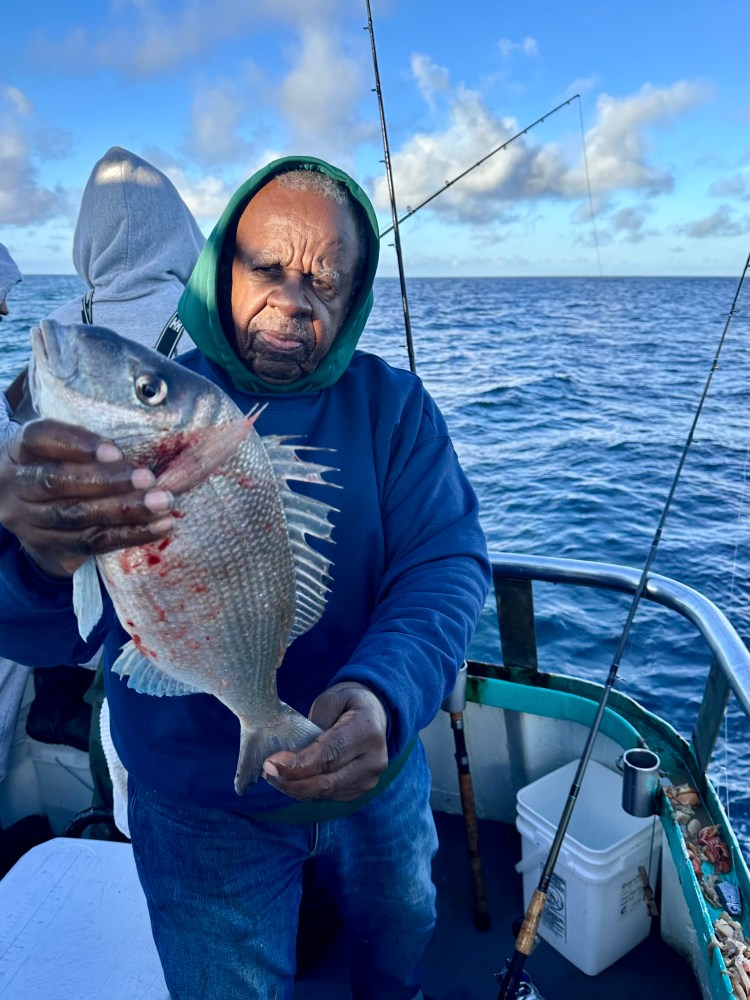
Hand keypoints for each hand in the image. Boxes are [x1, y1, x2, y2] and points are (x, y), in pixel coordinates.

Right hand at [0, 418, 174, 577]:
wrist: (31, 510)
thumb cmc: (59, 465)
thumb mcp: (61, 448)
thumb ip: (94, 446)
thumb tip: (154, 448)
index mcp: (19, 451)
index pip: (41, 439)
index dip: (78, 444)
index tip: (115, 451)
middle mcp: (17, 486)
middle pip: (57, 482)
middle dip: (107, 481)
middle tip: (148, 479)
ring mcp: (30, 521)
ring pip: (76, 517)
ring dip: (125, 510)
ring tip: (161, 503)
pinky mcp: (50, 547)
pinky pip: (92, 543)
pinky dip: (131, 534)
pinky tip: (160, 526)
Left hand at [262, 682, 388, 801]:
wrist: (375, 714)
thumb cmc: (348, 703)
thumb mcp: (330, 700)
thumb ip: (313, 725)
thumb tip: (291, 756)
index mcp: (366, 731)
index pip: (329, 755)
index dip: (298, 765)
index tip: (271, 764)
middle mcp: (373, 759)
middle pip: (327, 781)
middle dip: (291, 781)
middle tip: (267, 772)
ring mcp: (370, 778)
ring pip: (327, 793)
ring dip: (296, 788)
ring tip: (275, 775)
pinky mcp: (363, 790)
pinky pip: (330, 797)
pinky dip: (308, 791)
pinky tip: (293, 781)